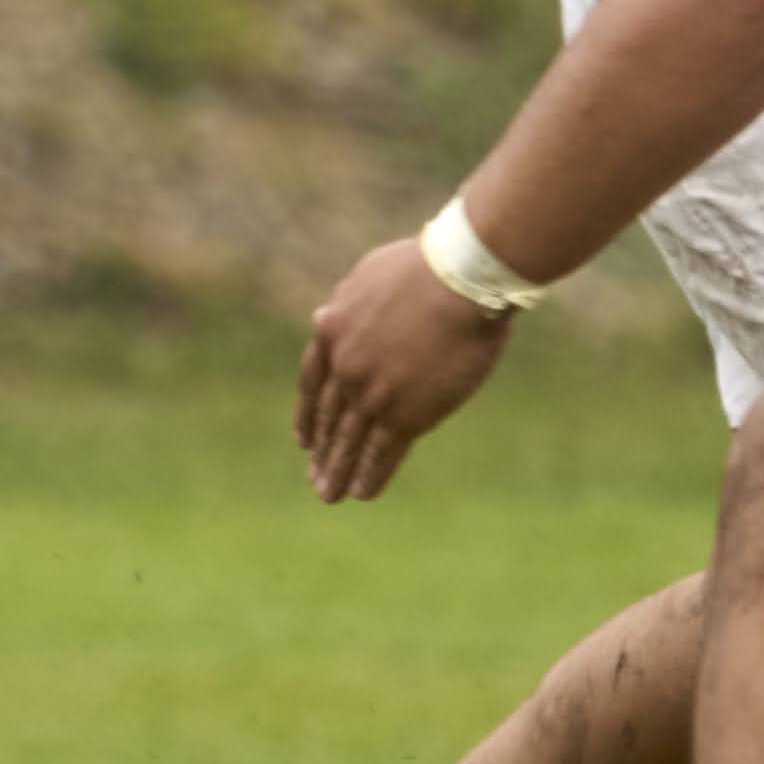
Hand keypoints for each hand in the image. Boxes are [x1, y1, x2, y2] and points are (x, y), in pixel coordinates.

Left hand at [297, 237, 512, 500]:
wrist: (459, 280)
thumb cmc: (424, 268)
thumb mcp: (366, 277)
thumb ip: (343, 303)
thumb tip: (322, 317)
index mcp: (331, 332)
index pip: (312, 383)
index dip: (308, 415)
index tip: (304, 439)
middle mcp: (344, 367)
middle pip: (329, 418)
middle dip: (322, 450)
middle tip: (316, 477)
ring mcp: (372, 393)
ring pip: (350, 441)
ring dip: (339, 471)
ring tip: (330, 495)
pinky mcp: (405, 413)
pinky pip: (381, 452)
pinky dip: (370, 474)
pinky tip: (362, 493)